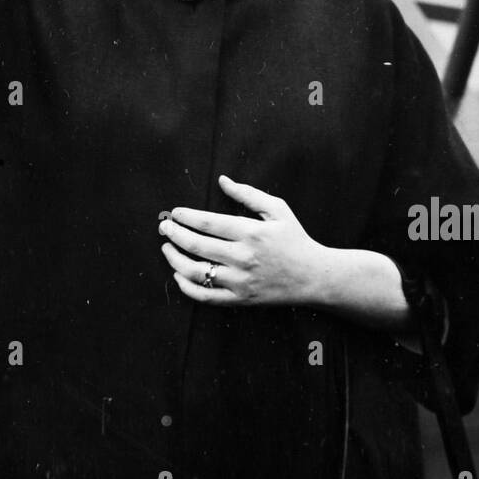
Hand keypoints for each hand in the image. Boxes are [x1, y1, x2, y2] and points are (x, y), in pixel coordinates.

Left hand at [158, 174, 326, 305]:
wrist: (314, 277)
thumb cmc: (295, 239)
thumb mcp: (277, 210)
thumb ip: (248, 194)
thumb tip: (222, 180)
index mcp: (251, 232)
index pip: (208, 223)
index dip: (186, 217)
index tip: (175, 212)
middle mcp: (243, 257)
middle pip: (197, 245)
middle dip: (174, 234)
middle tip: (164, 227)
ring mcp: (240, 280)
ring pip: (196, 272)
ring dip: (175, 260)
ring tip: (166, 249)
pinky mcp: (239, 299)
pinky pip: (205, 296)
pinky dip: (187, 287)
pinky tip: (178, 274)